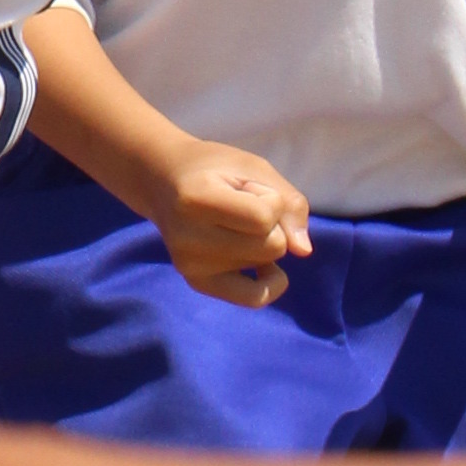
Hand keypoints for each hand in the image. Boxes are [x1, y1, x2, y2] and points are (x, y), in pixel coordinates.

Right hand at [152, 133, 310, 306]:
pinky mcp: (197, 281)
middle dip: (271, 224)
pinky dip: (269, 284)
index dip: (270, 199)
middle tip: (242, 206)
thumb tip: (303, 251)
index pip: (264, 217)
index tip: (247, 187)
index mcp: (197, 199)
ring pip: (266, 263)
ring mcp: (190, 265)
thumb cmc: (213, 168)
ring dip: (263, 242)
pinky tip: (265, 268)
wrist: (162, 181)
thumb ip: (287, 201)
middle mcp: (189, 238)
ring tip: (235, 224)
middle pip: (272, 246)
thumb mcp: (254, 168)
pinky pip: (253, 298)